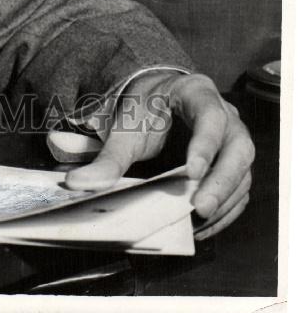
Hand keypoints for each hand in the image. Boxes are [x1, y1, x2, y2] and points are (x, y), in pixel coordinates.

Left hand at [64, 72, 254, 238]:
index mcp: (197, 94)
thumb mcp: (124, 127)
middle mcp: (226, 115)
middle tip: (200, 207)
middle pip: (239, 147)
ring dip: (223, 200)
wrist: (156, 102)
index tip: (190, 171)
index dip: (204, 143)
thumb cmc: (143, 109)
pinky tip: (203, 226)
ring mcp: (234, 141)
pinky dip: (225, 211)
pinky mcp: (234, 166)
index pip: (210, 115)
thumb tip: (76, 184)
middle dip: (222, 180)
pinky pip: (239, 191)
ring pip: (243, 172)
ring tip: (197, 222)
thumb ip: (106, 157)